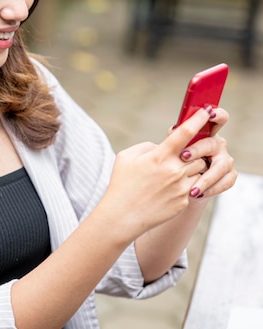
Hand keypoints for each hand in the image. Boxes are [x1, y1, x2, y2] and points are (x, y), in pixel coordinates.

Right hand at [100, 106, 235, 242]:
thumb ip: (148, 146)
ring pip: (199, 171)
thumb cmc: (122, 184)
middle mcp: (174, 171)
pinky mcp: (183, 201)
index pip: (185, 132)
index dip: (198, 119)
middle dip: (191, 155)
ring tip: (171, 176)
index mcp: (159, 156)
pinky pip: (193, 188)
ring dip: (190, 170)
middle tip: (179, 158)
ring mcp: (181, 187)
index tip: (206, 111)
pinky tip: (166, 192)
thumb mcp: (126, 157)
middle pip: (197, 154)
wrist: (122, 217)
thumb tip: (162, 146)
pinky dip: (184, 186)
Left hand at [177, 107, 235, 199]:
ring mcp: (225, 160)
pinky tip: (198, 193)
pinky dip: (212, 188)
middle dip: (198, 150)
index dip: (216, 114)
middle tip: (183, 157)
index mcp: (207, 133)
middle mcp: (218, 145)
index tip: (209, 113)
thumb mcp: (171, 150)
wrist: (179, 189)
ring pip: (221, 166)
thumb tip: (173, 130)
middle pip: (213, 143)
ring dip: (205, 177)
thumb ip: (174, 138)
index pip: (218, 118)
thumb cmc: (174, 165)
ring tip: (191, 188)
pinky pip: (225, 181)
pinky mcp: (229, 176)